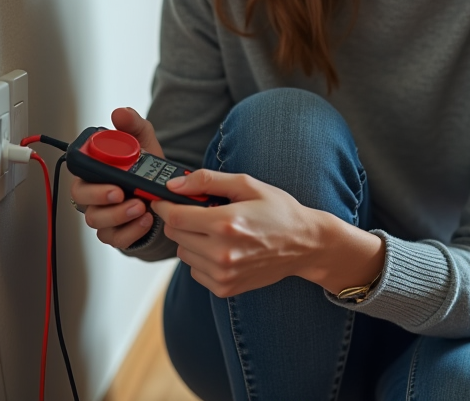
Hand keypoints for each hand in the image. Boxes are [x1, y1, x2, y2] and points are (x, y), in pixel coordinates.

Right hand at [70, 107, 164, 248]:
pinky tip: (146, 220)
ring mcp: (103, 216)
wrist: (164, 193)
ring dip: (120, 216)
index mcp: (95, 173)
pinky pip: (116, 238)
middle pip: (83, 201)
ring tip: (141, 207)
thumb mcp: (144, 143)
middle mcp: (94, 196)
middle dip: (101, 198)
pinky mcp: (115, 233)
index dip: (89, 178)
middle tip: (122, 193)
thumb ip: (133, 126)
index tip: (109, 178)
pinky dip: (131, 232)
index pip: (78, 176)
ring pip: (98, 222)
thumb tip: (120, 113)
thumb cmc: (146, 169)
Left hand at [151, 170, 329, 297]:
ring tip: (217, 231)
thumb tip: (174, 185)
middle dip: (181, 220)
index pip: (175, 217)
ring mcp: (223, 274)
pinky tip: (223, 248)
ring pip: (183, 253)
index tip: (164, 200)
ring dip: (191, 240)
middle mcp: (222, 252)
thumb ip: (207, 181)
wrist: (305, 244)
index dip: (164, 206)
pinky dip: (201, 258)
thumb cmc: (279, 211)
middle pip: (175, 235)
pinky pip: (195, 271)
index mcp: (226, 223)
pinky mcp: (225, 288)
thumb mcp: (247, 185)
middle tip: (199, 211)